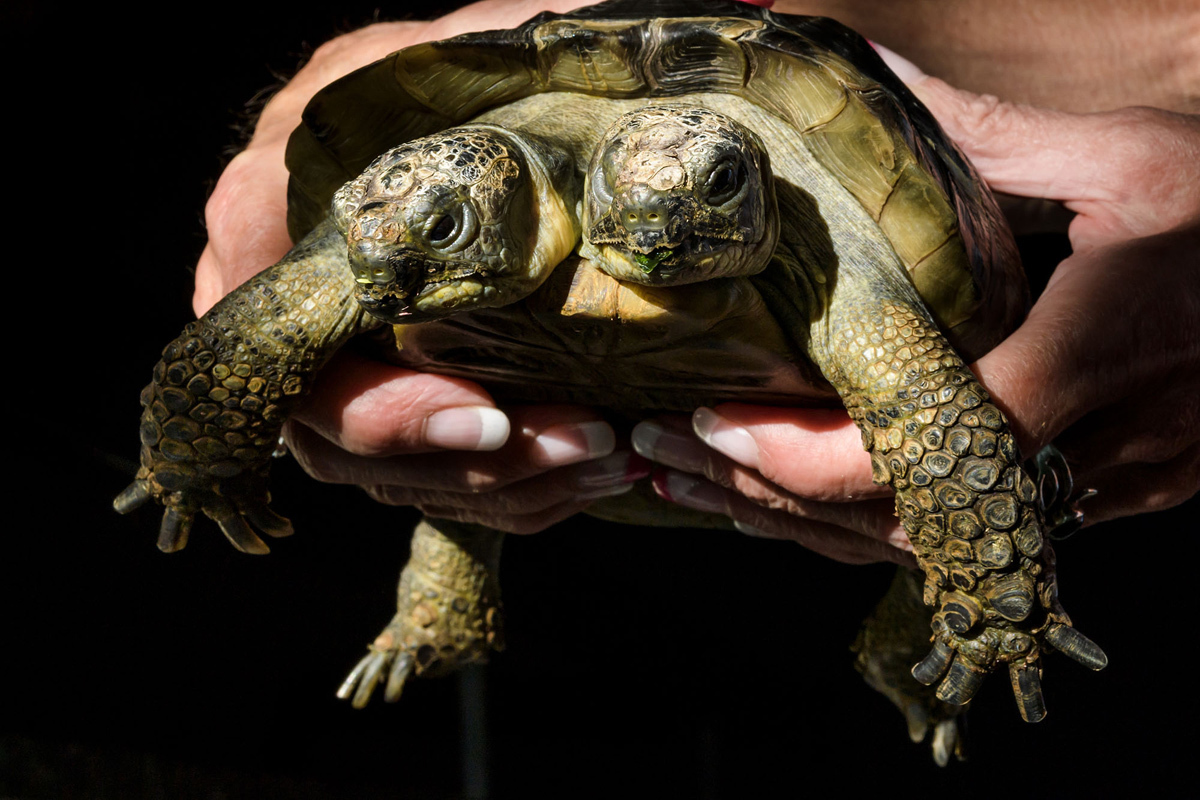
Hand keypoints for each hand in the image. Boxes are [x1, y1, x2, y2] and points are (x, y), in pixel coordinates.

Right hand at [192, 1, 651, 535]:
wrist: (475, 108)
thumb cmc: (463, 71)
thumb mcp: (468, 44)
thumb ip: (486, 59)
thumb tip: (591, 59)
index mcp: (266, 221)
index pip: (286, 362)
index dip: (382, 415)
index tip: (491, 416)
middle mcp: (282, 307)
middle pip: (340, 444)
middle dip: (471, 464)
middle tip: (586, 441)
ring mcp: (334, 361)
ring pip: (396, 476)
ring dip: (509, 485)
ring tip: (609, 455)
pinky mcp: (394, 394)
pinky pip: (435, 475)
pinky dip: (515, 487)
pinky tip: (592, 466)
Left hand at [636, 49, 1199, 560]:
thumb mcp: (1130, 155)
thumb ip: (989, 135)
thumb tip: (864, 71)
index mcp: (1097, 356)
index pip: (924, 448)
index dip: (807, 455)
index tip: (712, 420)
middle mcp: (1096, 450)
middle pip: (900, 519)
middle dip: (768, 497)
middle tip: (660, 461)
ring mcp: (1106, 492)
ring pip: (926, 549)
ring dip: (803, 524)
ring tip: (697, 488)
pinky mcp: (1108, 500)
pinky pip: (966, 542)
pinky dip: (868, 528)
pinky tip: (791, 504)